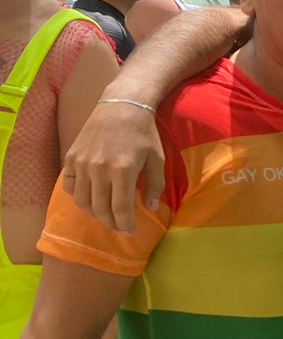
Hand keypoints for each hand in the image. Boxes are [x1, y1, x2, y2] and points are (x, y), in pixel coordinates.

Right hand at [62, 101, 165, 232]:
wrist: (121, 106)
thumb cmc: (144, 134)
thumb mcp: (157, 159)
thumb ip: (155, 186)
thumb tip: (150, 208)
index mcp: (123, 171)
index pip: (120, 208)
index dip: (125, 224)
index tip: (130, 232)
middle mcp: (98, 169)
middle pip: (100, 208)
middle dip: (110, 223)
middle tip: (119, 228)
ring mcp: (81, 164)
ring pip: (81, 200)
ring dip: (93, 213)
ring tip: (105, 217)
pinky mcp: (71, 158)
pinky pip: (69, 186)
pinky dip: (77, 197)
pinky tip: (89, 200)